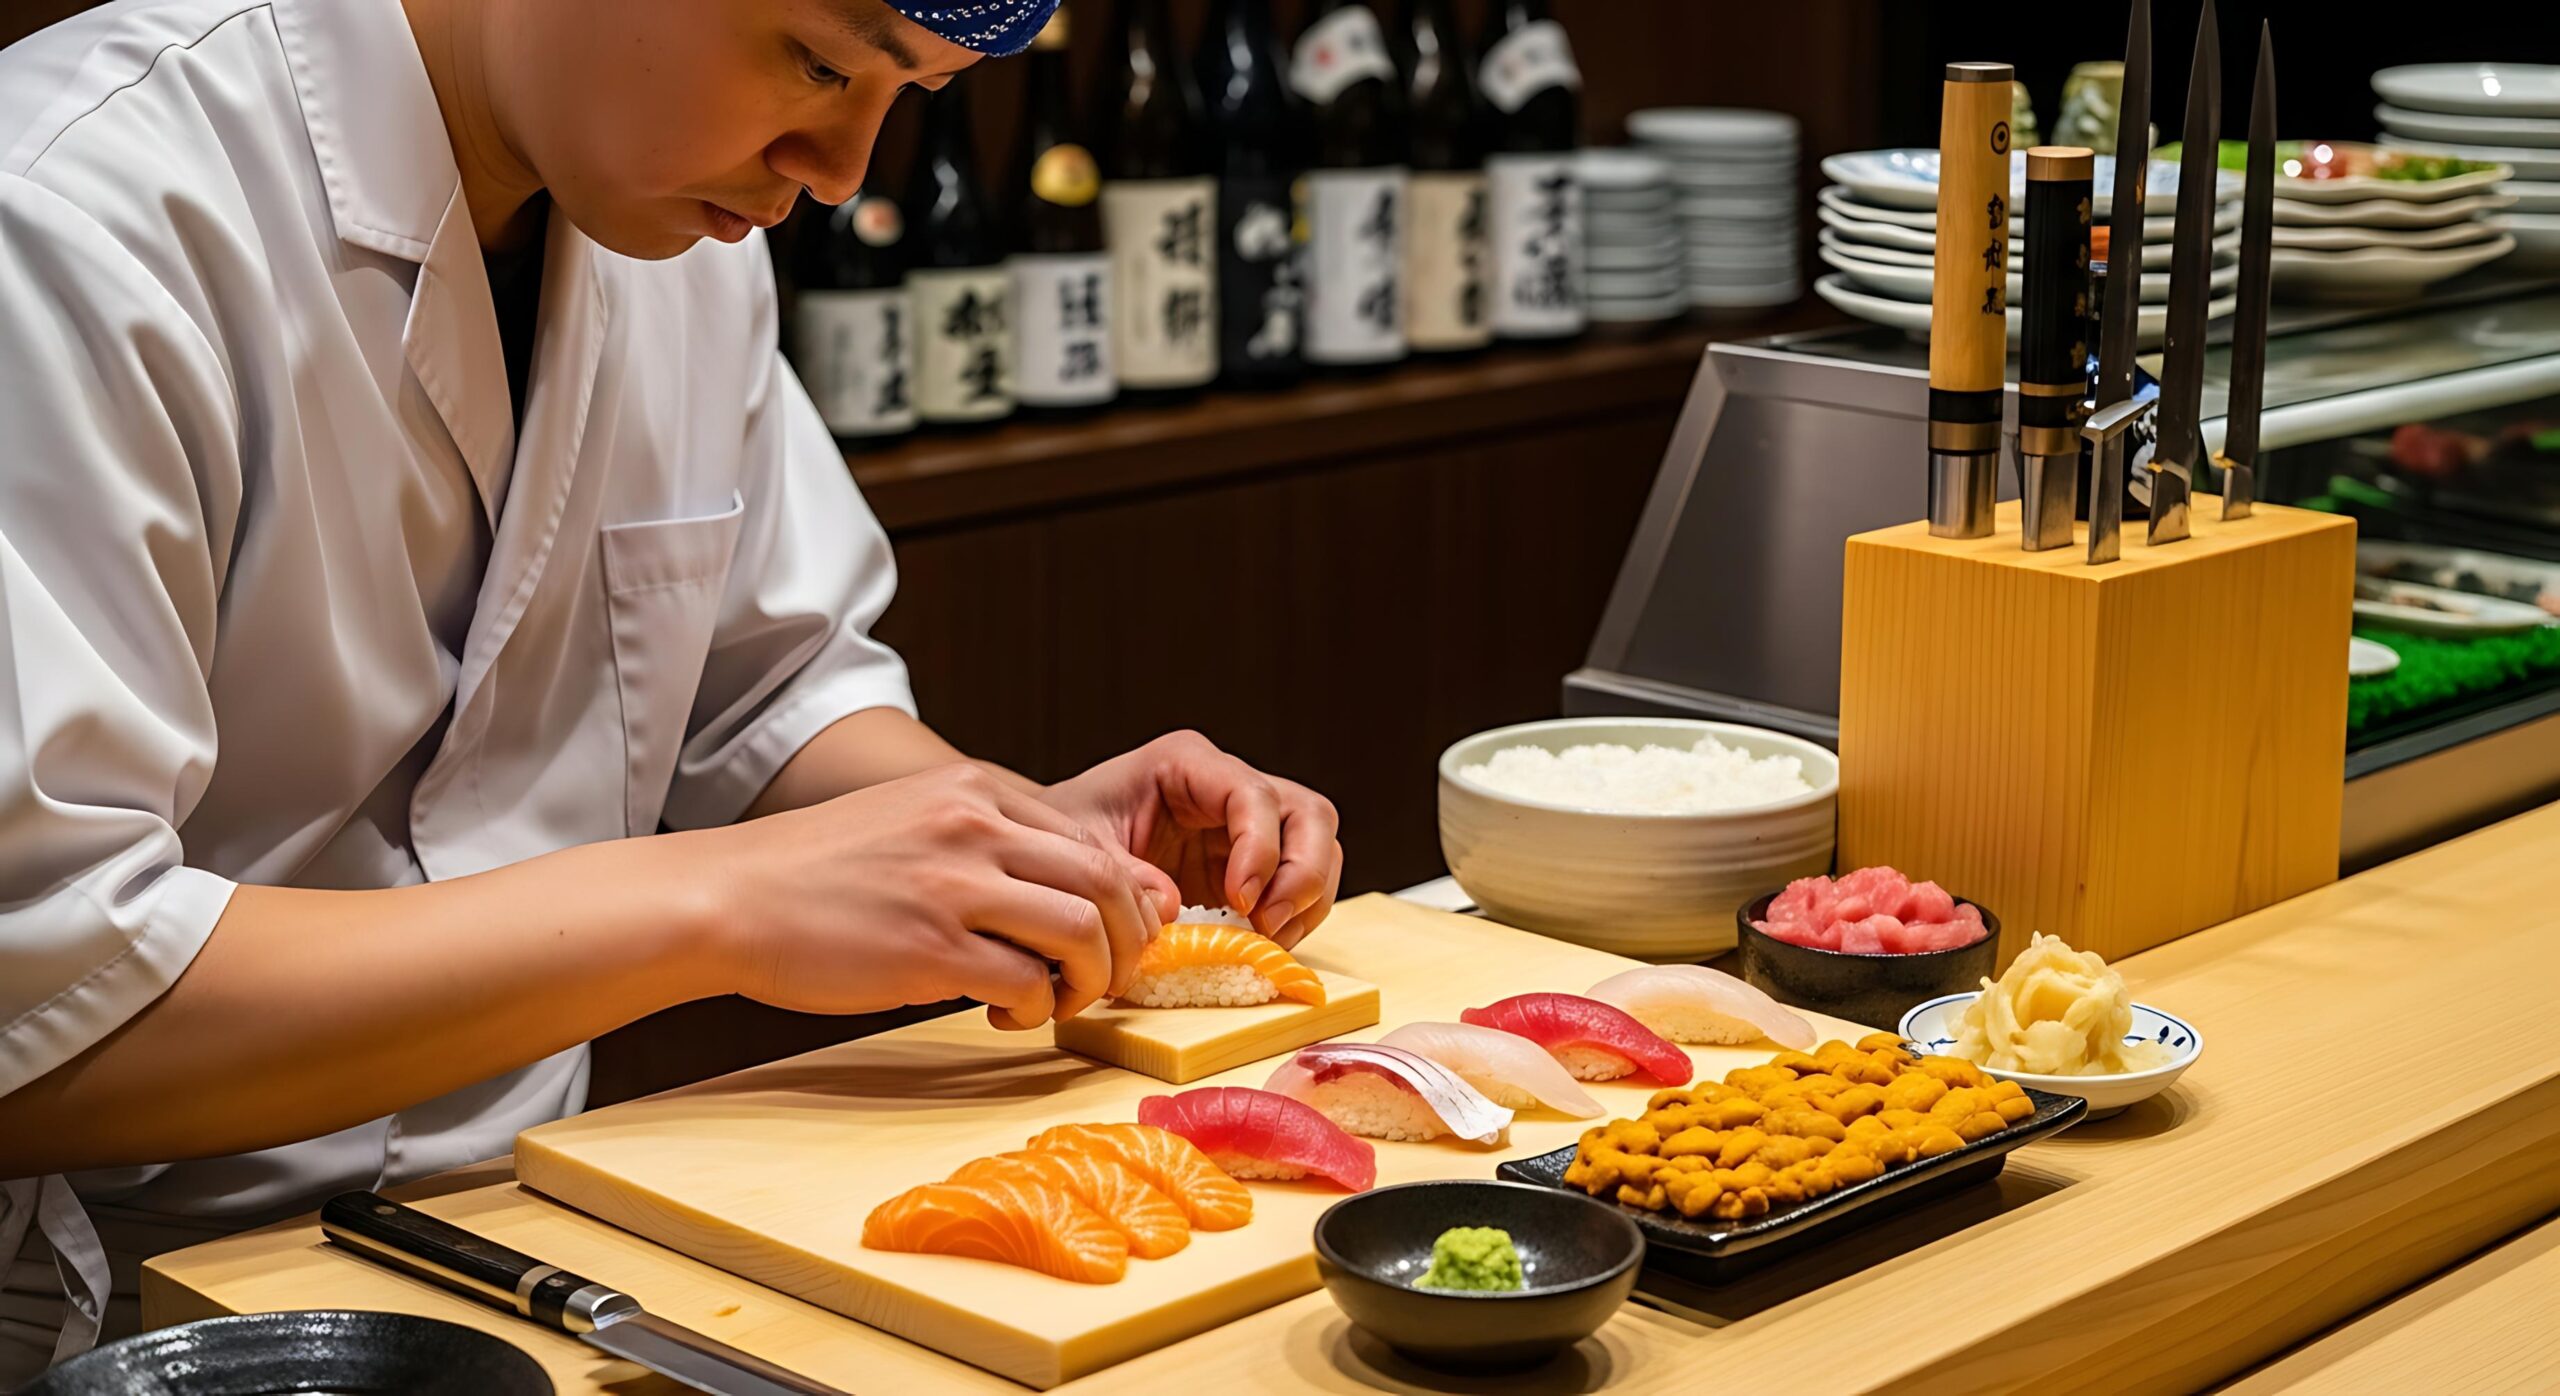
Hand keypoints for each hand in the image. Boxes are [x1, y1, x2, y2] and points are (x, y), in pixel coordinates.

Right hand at [696, 764, 1172, 1028]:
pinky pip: (1026, 984)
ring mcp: (952, 886)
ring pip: (1081, 932)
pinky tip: (1002, 1015)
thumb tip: (1083, 889)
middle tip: (1106, 977)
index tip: (1116, 937)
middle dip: (1125, 942)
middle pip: (1106, 883)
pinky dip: (1033, 1011)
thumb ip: (997, 843)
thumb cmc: (823, 871)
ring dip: (1089, 980)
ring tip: (1057, 1000)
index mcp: (975, 789)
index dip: (1124, 900)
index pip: (1093, 841)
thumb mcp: (917, 821)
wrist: (730, 896)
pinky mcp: (929, 950)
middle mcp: (973, 826)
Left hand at [1043, 731, 1342, 946]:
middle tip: (1269, 924)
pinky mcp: (1250, 864)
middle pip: (1308, 813)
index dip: (1260, 847)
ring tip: (1269, 939)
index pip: (1252, 794)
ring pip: (1319, 845)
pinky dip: (1297, 915)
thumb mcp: (1080, 852)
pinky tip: (1263, 942)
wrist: (1051, 855)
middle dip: (1303, 872)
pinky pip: (1301, 882)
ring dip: (1308, 897)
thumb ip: (1124, 876)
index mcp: (1185, 764)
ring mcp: (1245, 826)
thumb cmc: (1061, 839)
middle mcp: (1226, 786)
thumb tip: (1173, 907)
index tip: (1240, 901)